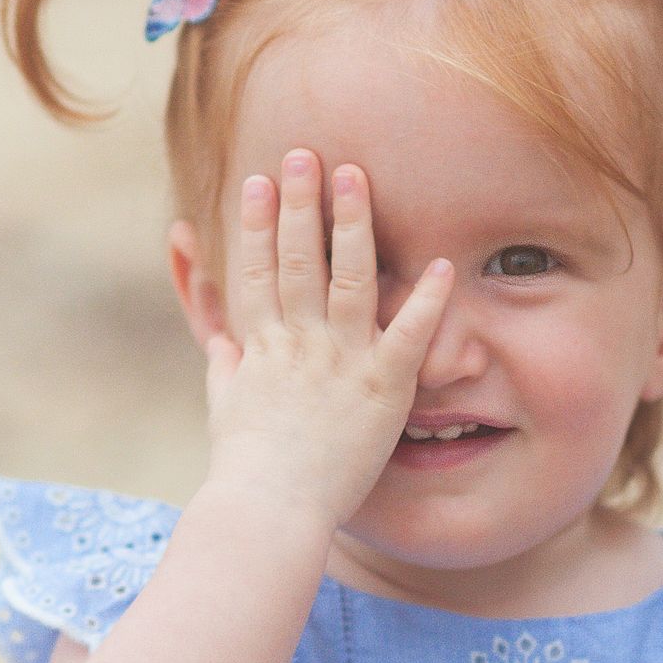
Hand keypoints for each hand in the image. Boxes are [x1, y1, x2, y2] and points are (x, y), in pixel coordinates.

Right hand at [203, 148, 453, 531]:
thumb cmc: (245, 467)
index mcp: (262, 347)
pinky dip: (426, 300)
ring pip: (348, 279)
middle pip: (298, 259)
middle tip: (305, 154)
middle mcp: (299, 344)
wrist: (269, 509)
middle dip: (300, 203)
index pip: (257, 271)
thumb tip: (219, 341)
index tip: (260, 180)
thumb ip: (226, 365)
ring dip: (352, 225)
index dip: (258, 223)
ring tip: (354, 178)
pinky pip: (409, 336)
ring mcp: (341, 362)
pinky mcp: (382, 389)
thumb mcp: (224, 406)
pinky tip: (443, 264)